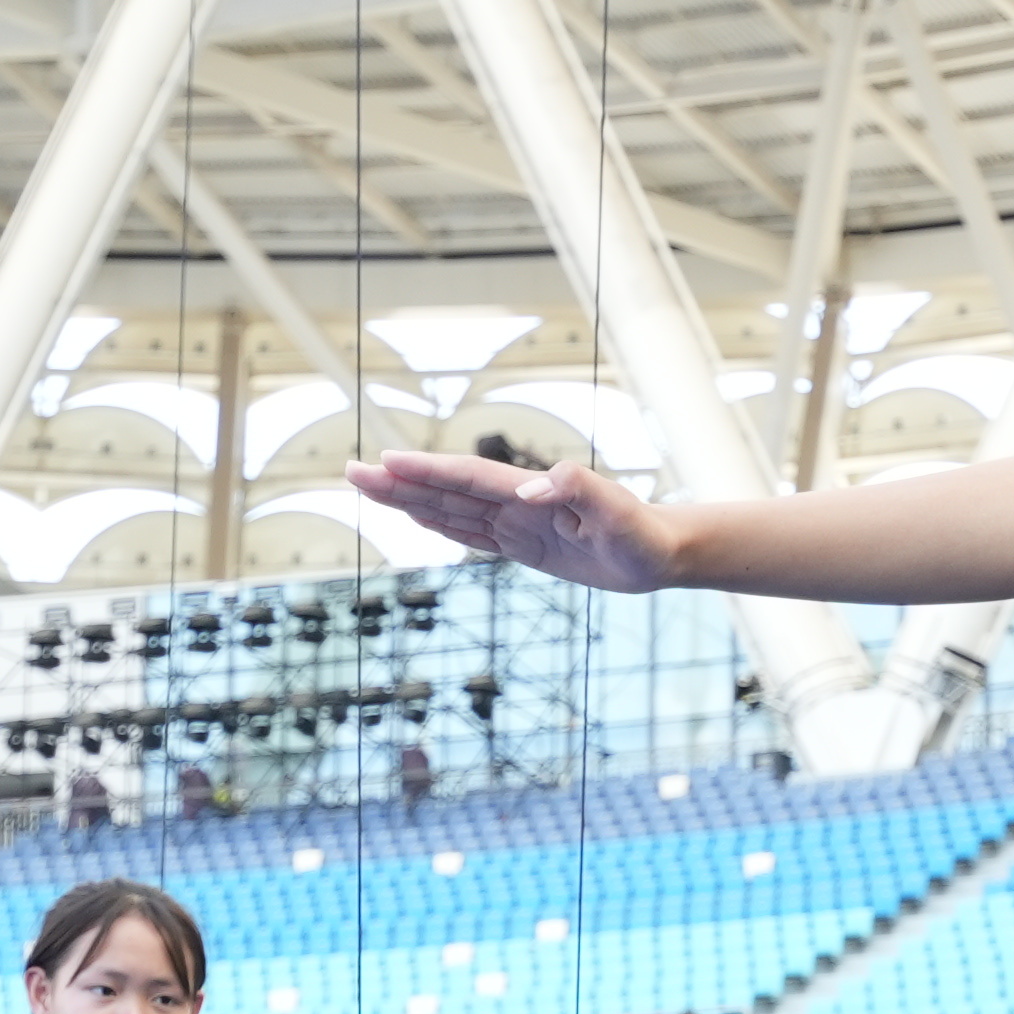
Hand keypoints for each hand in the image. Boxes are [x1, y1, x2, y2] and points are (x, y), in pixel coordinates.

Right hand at [350, 440, 686, 590]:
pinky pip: (472, 533)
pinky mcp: (524, 543)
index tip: (385, 461)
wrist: (662, 552)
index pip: (468, 478)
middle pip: (447, 488)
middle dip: (399, 481)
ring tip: (369, 488)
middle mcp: (518, 503)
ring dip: (409, 499)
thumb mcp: (620, 517)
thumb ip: (581, 491)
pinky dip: (440, 523)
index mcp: (532, 494)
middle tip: (351, 471)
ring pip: (451, 509)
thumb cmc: (646, 536)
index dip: (426, 470)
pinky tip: (417, 515)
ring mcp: (517, 523)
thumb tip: (536, 484)